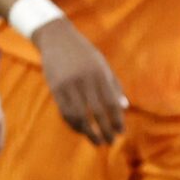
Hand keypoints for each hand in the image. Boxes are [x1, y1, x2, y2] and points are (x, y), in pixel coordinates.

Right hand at [34, 18, 127, 145]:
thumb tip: (124, 107)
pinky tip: (81, 131)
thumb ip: (114, 85)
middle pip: (96, 112)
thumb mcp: (103, 65)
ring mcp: (67, 84)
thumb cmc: (84, 53)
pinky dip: (74, 124)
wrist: (57, 38)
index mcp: (99, 74)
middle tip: (110, 142)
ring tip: (97, 141)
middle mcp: (84, 80)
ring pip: (79, 115)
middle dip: (105, 130)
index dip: (117, 120)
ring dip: (89, 132)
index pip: (111, 102)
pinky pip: (64, 112)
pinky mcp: (54, 88)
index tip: (121, 132)